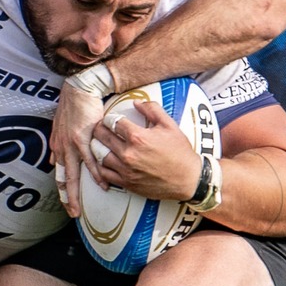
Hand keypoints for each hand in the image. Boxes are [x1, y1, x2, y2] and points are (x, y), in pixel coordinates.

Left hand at [50, 78, 104, 219]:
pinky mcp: (84, 139)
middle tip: (73, 214)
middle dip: (67, 199)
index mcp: (58, 146)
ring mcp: (72, 145)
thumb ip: (57, 145)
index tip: (66, 203)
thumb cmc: (72, 106)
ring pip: (73, 175)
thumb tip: (52, 161)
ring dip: (76, 194)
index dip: (61, 190)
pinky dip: (96, 175)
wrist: (80, 89)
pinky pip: (91, 161)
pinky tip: (102, 185)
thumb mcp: (59, 126)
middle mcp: (62, 148)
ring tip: (81, 208)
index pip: (58, 173)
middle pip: (63, 179)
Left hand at [87, 99, 203, 200]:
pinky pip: (104, 173)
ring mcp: (125, 170)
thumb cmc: (180, 152)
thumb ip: (152, 110)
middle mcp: (128, 153)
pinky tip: (104, 161)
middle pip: (102, 136)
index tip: (110, 119)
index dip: (109, 118)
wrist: (188, 179)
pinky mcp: (126, 183)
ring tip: (101, 143)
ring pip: (99, 155)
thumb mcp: (169, 125)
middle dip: (99, 129)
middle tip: (101, 128)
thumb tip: (136, 102)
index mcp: (138, 137)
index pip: (113, 121)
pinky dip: (101, 166)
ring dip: (98, 147)